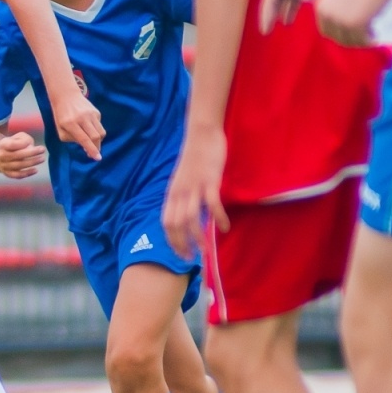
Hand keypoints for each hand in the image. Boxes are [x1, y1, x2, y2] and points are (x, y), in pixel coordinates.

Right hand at [0, 132, 46, 178]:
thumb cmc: (12, 145)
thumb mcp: (16, 137)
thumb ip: (24, 139)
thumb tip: (31, 147)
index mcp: (2, 144)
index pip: (12, 144)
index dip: (22, 143)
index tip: (30, 142)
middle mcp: (2, 156)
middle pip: (17, 155)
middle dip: (31, 152)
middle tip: (43, 149)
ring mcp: (4, 166)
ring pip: (19, 165)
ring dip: (32, 162)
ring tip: (42, 158)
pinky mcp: (8, 173)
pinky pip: (18, 175)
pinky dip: (27, 173)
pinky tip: (36, 170)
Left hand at [51, 93, 103, 161]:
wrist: (66, 95)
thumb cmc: (61, 115)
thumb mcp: (60, 129)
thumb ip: (71, 139)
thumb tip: (85, 146)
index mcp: (70, 123)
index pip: (84, 139)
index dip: (91, 149)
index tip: (97, 158)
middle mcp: (82, 118)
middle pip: (95, 136)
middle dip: (97, 147)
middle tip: (95, 153)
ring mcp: (91, 114)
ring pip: (101, 132)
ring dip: (98, 141)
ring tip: (92, 142)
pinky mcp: (96, 112)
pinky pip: (99, 126)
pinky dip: (96, 131)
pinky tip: (88, 128)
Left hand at [163, 125, 228, 257]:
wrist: (201, 134)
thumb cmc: (194, 158)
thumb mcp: (183, 181)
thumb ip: (184, 198)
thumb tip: (188, 218)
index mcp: (171, 194)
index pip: (166, 223)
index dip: (172, 241)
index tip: (181, 254)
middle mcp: (179, 193)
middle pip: (175, 225)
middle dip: (182, 245)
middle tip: (193, 258)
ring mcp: (193, 187)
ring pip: (191, 219)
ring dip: (198, 237)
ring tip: (207, 250)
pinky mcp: (209, 180)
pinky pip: (212, 204)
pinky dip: (218, 218)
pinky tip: (225, 228)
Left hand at [312, 0, 391, 47]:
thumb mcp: (345, 0)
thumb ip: (338, 15)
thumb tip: (340, 38)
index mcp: (321, 5)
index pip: (327, 31)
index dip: (341, 36)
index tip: (354, 35)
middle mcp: (326, 13)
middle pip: (337, 38)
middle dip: (352, 40)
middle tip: (366, 38)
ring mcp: (339, 19)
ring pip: (349, 41)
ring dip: (361, 41)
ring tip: (373, 36)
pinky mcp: (354, 23)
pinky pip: (361, 40)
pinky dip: (369, 41)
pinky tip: (377, 37)